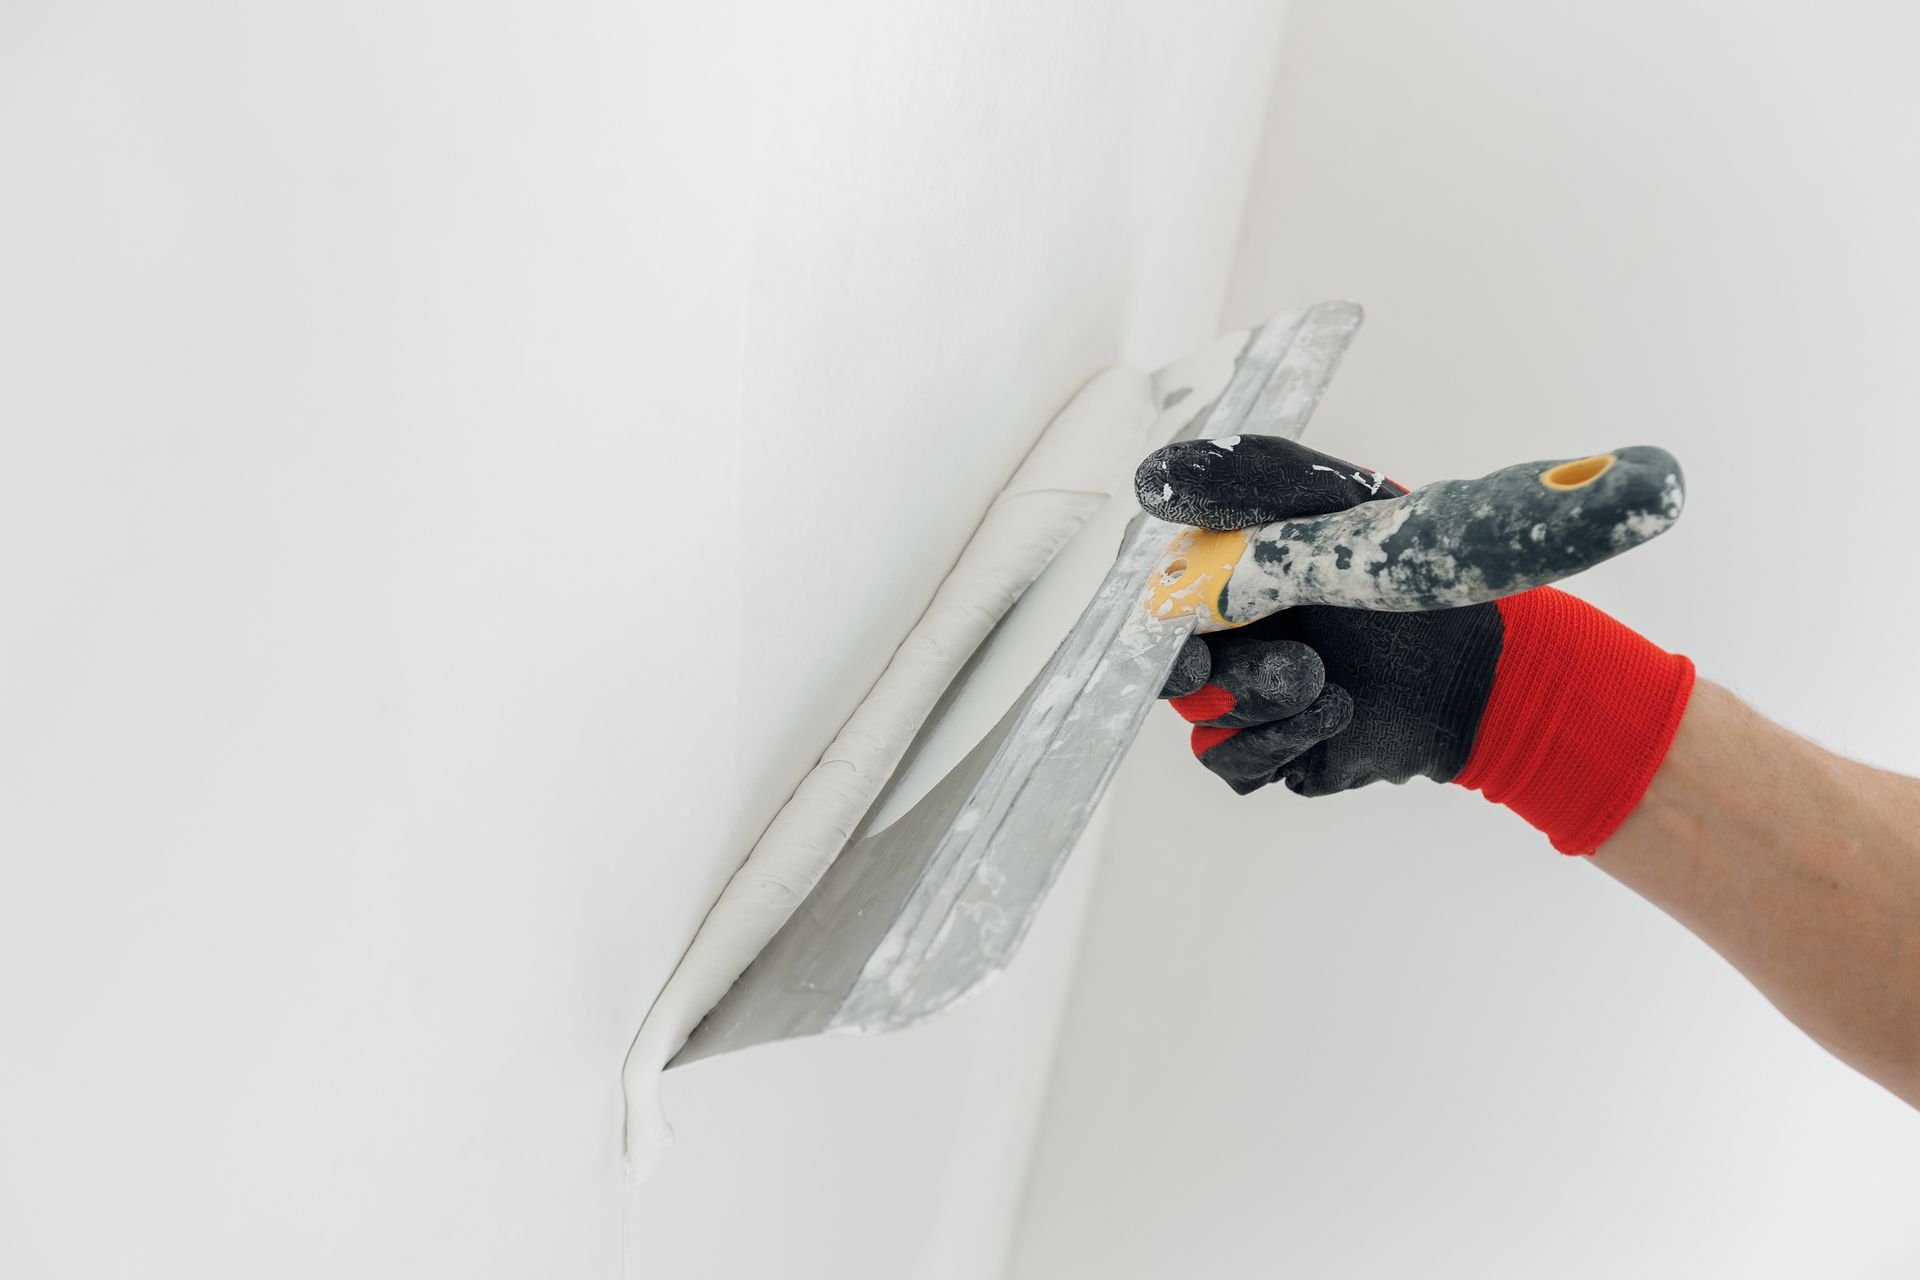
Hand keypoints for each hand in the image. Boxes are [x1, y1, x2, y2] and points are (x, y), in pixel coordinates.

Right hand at [1135, 434, 1694, 854]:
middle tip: (1207, 662)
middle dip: (1191, 665)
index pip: (1158, 590)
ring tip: (1319, 675)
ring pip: (1200, 713)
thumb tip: (1153, 478)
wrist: (1487, 661)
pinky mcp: (1273, 753)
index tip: (1175, 612)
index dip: (1155, 606)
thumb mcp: (1336, 502)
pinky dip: (1275, 741)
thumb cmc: (1415, 567)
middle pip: (1167, 660)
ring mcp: (1248, 699)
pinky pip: (1233, 763)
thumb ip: (1249, 480)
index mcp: (1230, 574)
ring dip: (1253, 695)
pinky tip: (1334, 711)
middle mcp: (1229, 638)